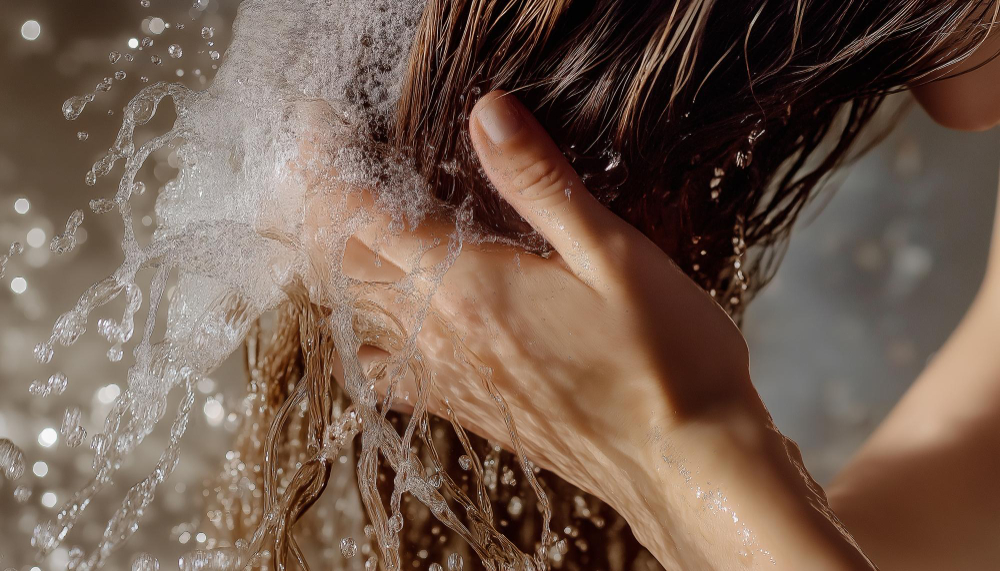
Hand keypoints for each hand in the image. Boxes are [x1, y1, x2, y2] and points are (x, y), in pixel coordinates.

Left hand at [298, 92, 873, 568]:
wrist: (686, 469)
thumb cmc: (664, 362)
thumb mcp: (612, 254)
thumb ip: (540, 183)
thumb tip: (486, 113)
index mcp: (466, 290)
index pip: (360, 217)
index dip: (326, 168)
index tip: (315, 128)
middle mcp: (440, 339)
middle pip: (340, 266)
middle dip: (315, 210)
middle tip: (315, 165)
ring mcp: (448, 380)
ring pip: (352, 318)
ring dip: (331, 267)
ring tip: (332, 225)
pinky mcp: (467, 409)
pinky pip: (383, 371)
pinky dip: (361, 334)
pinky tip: (376, 322)